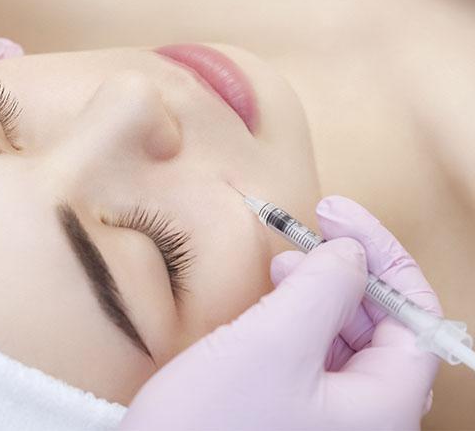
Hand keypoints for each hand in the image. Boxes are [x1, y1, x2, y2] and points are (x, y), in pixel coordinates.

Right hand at [119, 195, 440, 430]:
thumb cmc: (212, 426)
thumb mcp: (274, 343)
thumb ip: (325, 289)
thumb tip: (352, 253)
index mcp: (384, 409)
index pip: (413, 315)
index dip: (382, 256)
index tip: (338, 216)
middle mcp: (367, 419)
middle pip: (382, 326)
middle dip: (346, 273)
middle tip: (310, 235)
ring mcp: (331, 420)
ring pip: (345, 340)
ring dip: (322, 292)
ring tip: (287, 264)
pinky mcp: (296, 415)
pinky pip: (315, 357)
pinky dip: (300, 319)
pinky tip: (277, 299)